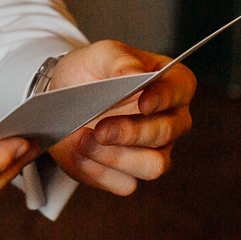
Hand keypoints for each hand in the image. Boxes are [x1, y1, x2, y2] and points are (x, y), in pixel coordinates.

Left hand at [44, 41, 194, 195]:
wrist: (59, 100)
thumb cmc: (89, 73)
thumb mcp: (99, 55)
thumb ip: (119, 60)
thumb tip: (135, 73)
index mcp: (170, 84)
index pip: (181, 90)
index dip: (164, 98)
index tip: (143, 103)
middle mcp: (170, 122)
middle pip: (166, 133)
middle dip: (131, 132)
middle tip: (100, 128)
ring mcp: (153, 151)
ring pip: (154, 166)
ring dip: (116, 157)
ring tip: (84, 141)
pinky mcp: (128, 174)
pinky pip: (125, 184)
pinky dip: (99, 171)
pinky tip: (80, 154)